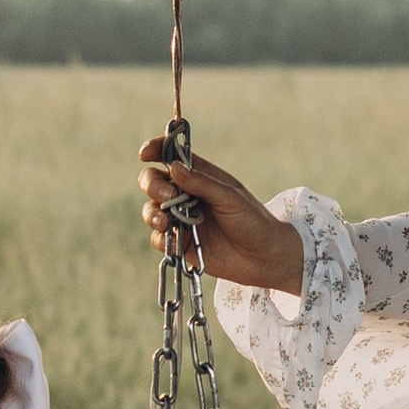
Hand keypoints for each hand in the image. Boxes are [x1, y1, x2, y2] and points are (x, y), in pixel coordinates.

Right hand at [137, 134, 303, 295]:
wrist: (263, 258)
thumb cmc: (252, 221)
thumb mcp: (230, 197)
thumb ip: (202, 183)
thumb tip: (174, 167)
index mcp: (199, 176)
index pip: (170, 156)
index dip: (155, 150)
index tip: (145, 154)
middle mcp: (185, 195)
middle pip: (152, 181)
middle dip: (152, 185)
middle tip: (168, 196)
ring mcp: (180, 219)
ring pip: (150, 209)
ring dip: (152, 213)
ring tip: (166, 221)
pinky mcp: (180, 243)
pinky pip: (158, 238)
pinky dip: (163, 238)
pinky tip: (179, 241)